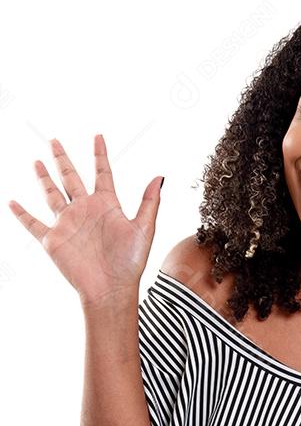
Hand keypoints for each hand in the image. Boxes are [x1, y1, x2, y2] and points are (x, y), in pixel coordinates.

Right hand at [8, 134, 162, 306]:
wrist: (110, 289)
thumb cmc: (130, 263)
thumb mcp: (144, 229)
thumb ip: (149, 202)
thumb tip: (160, 177)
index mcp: (107, 205)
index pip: (102, 173)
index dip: (99, 154)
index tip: (97, 136)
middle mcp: (85, 210)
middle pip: (71, 177)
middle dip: (62, 159)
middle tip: (54, 141)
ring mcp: (68, 224)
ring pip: (51, 194)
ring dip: (43, 179)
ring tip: (36, 162)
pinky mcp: (53, 240)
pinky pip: (33, 224)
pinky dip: (22, 214)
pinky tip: (13, 203)